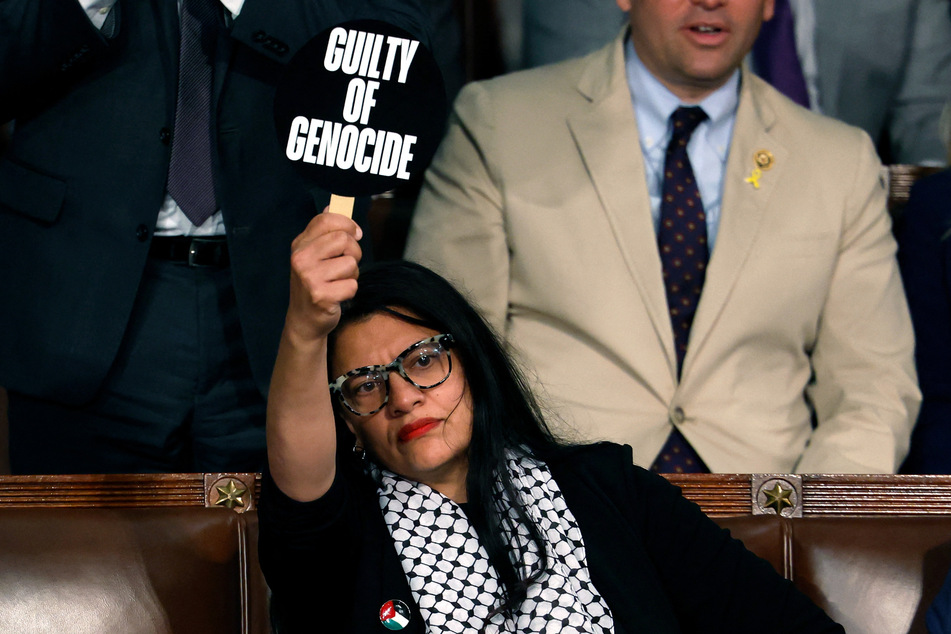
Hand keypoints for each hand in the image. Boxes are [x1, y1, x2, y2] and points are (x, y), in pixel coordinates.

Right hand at [285, 208, 362, 342]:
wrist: (304, 319)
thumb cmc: (314, 284)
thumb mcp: (313, 255)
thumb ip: (323, 232)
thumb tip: (333, 205)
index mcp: (299, 245)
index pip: (326, 220)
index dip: (347, 224)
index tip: (354, 233)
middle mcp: (301, 259)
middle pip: (343, 240)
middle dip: (353, 252)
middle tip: (346, 264)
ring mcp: (309, 278)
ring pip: (350, 263)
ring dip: (352, 274)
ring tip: (339, 281)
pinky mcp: (321, 296)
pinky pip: (352, 285)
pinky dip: (350, 291)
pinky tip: (338, 295)